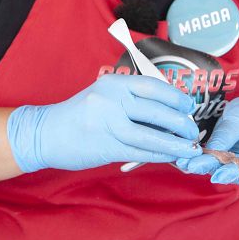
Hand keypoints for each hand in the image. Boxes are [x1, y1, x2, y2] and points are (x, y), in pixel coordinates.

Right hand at [7, 74, 201, 171]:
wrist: (45, 132)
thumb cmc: (79, 114)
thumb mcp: (103, 95)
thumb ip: (131, 99)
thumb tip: (168, 111)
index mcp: (114, 83)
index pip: (153, 86)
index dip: (176, 97)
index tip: (188, 106)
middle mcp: (112, 99)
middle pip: (157, 111)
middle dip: (181, 122)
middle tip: (193, 130)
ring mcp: (108, 123)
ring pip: (151, 134)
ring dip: (175, 143)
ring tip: (190, 148)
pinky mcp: (105, 146)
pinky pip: (140, 151)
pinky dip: (159, 154)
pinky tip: (172, 156)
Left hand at [176, 96, 238, 185]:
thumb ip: (225, 136)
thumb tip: (207, 154)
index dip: (232, 171)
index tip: (215, 175)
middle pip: (236, 173)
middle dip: (211, 168)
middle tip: (189, 165)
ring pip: (226, 174)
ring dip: (205, 167)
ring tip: (184, 162)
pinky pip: (222, 171)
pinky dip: (207, 165)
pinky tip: (190, 161)